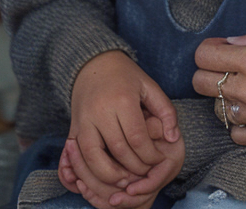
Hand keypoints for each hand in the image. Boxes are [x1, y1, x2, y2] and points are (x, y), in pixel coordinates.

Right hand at [66, 51, 181, 205]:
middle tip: (146, 174)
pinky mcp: (72, 129)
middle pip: (117, 151)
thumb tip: (173, 138)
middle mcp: (99, 112)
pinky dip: (88, 172)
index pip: (137, 137)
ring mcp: (82, 121)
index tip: (159, 160)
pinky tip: (102, 177)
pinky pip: (77, 158)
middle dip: (134, 168)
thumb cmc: (126, 76)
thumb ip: (166, 111)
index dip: (150, 155)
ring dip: (110, 177)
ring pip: (93, 159)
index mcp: (122, 99)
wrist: (93, 64)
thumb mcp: (150, 86)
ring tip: (126, 181)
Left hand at [193, 30, 245, 146]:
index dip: (209, 49)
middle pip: (201, 83)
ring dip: (229, 98)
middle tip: (229, 69)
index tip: (220, 49)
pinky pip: (237, 135)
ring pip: (218, 109)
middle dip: (210, 72)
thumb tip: (233, 43)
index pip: (205, 55)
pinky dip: (240, 124)